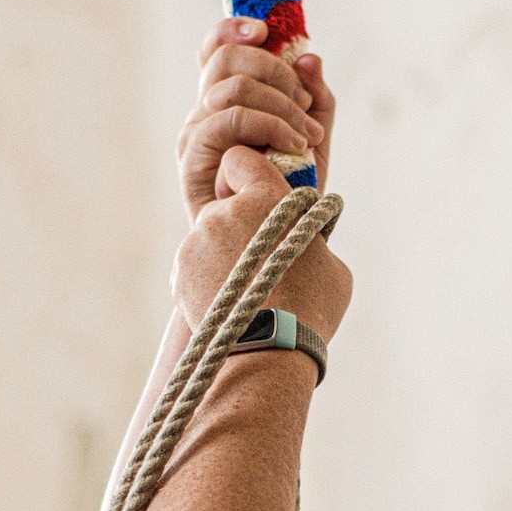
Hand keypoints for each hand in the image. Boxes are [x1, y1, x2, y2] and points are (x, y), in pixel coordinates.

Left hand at [171, 142, 351, 342]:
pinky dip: (206, 278)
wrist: (270, 352)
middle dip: (238, 222)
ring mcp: (197, 241)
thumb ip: (310, 239)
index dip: (248, 174)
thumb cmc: (312, 309)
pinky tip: (228, 303)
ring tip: (245, 290)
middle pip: (224, 202)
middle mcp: (225, 212)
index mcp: (267, 199)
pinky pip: (193, 263)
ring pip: (208, 235)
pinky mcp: (180, 270)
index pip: (240, 158)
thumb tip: (308, 238)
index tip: (258, 198)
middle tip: (258, 256)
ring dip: (223, 253)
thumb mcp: (331, 265)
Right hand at [178, 19, 334, 221]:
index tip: (266, 31)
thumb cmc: (290, 192)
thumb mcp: (313, 138)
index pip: (216, 50)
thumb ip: (316, 97)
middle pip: (226, 59)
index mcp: (226, 101)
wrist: (277, 244)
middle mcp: (204, 112)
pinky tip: (294, 147)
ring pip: (234, 87)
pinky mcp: (192, 158)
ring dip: (282, 105)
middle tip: (306, 104)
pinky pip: (230, 120)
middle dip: (276, 71)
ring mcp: (195, 133)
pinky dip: (270, 126)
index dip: (234, 30)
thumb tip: (310, 58)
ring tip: (308, 136)